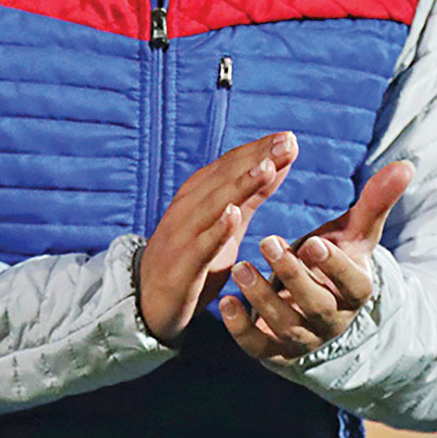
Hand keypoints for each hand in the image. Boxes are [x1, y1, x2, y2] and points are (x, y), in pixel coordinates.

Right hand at [137, 131, 297, 342]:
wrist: (146, 300)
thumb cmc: (192, 259)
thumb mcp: (228, 224)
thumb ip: (251, 195)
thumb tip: (277, 163)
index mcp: (199, 194)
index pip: (232, 165)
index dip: (260, 150)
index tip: (290, 137)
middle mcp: (189, 207)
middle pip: (226, 177)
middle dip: (257, 158)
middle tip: (288, 142)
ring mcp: (183, 235)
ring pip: (214, 204)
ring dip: (240, 184)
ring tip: (266, 167)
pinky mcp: (182, 265)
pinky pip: (201, 245)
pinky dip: (217, 228)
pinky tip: (233, 214)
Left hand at [220, 159, 413, 361]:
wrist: (314, 307)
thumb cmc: (334, 261)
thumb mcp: (355, 234)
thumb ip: (376, 202)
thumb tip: (406, 166)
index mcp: (355, 292)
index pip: (354, 285)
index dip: (335, 267)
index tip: (313, 242)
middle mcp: (332, 320)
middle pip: (317, 305)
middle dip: (292, 276)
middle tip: (268, 242)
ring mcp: (304, 339)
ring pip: (286, 325)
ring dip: (262, 298)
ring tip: (240, 267)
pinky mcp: (275, 351)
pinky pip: (259, 347)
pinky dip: (241, 329)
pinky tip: (225, 302)